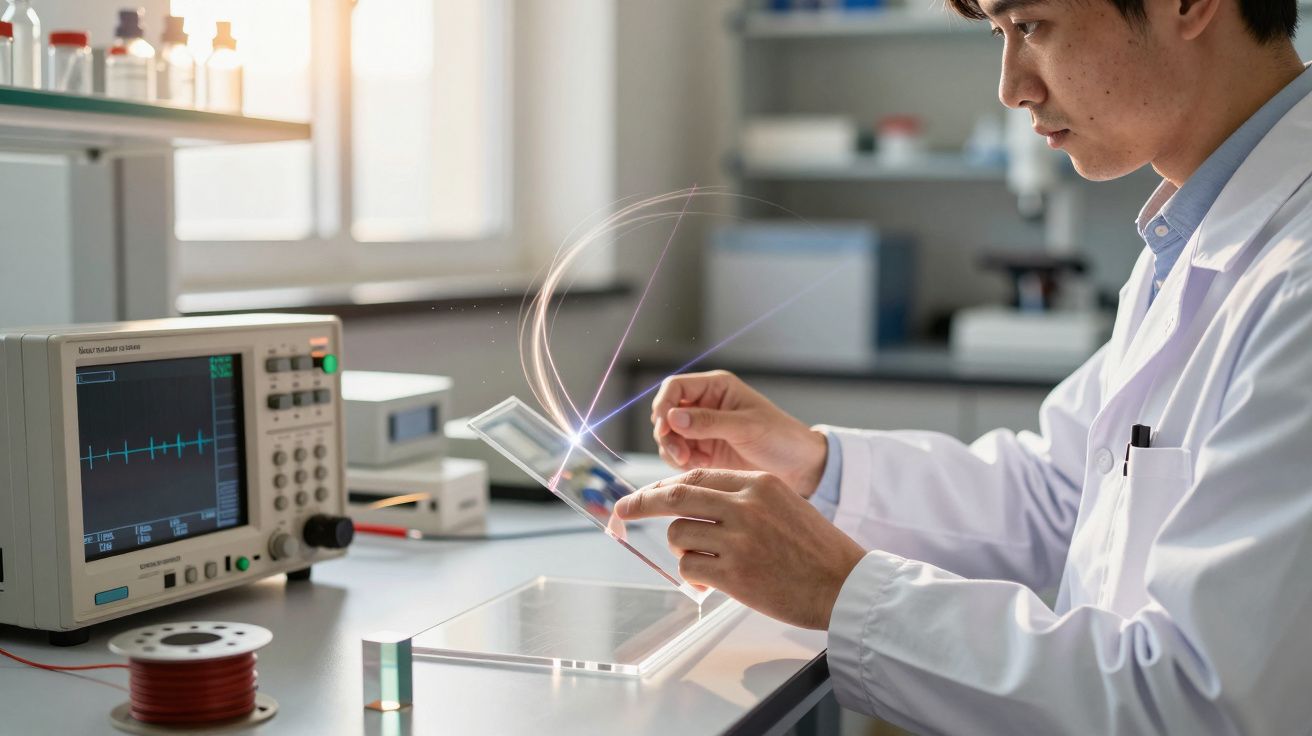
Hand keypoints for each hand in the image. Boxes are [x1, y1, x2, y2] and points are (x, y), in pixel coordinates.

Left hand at [615, 468, 865, 629]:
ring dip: (683, 550)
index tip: (643, 495)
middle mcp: (745, 506)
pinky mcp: (734, 573)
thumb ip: (741, 498)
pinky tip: (710, 581)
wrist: (845, 584)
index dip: (662, 486)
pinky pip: (690, 567)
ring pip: (679, 536)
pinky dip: (693, 575)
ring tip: (708, 562)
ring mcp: (738, 539)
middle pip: (674, 498)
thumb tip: (689, 501)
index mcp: (758, 484)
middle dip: (640, 504)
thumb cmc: (815, 548)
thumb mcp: (784, 504)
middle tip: (621, 512)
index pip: (696, 477)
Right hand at [651, 371, 828, 496]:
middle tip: (680, 454)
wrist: (799, 467)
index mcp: (717, 387)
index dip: (664, 405)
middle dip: (667, 433)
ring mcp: (703, 429)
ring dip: (672, 449)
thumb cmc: (780, 437)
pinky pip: (678, 454)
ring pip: (669, 435)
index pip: (675, 388)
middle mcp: (705, 405)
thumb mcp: (746, 427)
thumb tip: (672, 416)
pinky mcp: (704, 451)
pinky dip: (681, 462)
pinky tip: (700, 467)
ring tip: (691, 463)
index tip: (664, 428)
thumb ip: (709, 422)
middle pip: (666, 412)